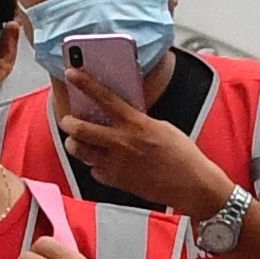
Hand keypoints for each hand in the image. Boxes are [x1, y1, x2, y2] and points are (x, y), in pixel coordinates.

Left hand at [49, 73, 226, 215]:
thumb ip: (138, 120)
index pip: (104, 98)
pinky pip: (94, 171)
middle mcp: (122, 143)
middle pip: (80, 129)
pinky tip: (103, 162)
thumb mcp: (161, 127)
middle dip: (68, 122)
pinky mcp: (116, 181)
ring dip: (75, 144)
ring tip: (79, 141)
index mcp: (136, 124)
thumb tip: (122, 114)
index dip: (85, 83)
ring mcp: (116, 164)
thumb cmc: (182, 155)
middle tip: (68, 120)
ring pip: (79, 151)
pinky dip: (95, 165)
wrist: (190, 184)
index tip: (71, 73)